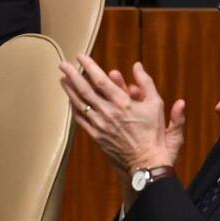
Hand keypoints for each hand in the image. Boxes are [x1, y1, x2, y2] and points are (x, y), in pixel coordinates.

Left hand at [60, 55, 185, 179]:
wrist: (148, 163)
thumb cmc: (155, 135)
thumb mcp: (157, 105)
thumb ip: (147, 84)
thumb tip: (137, 66)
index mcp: (123, 104)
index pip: (102, 81)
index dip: (89, 67)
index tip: (81, 57)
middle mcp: (109, 113)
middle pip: (85, 90)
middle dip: (73, 75)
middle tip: (63, 64)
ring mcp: (100, 125)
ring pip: (81, 104)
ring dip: (70, 90)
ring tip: (62, 79)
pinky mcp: (97, 136)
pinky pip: (82, 120)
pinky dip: (74, 108)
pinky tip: (70, 100)